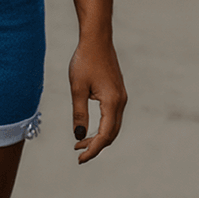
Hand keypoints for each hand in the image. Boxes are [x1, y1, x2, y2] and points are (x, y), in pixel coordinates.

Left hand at [69, 38, 126, 163]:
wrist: (97, 39)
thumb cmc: (85, 61)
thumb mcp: (77, 88)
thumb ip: (79, 113)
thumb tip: (79, 136)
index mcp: (112, 103)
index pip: (105, 135)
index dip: (93, 149)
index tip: (79, 158)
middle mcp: (121, 102)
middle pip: (111, 134)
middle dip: (96, 146)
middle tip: (78, 152)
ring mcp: (121, 97)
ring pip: (113, 126)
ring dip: (99, 136)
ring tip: (80, 142)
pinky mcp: (117, 92)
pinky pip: (112, 116)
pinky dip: (102, 126)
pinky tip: (89, 126)